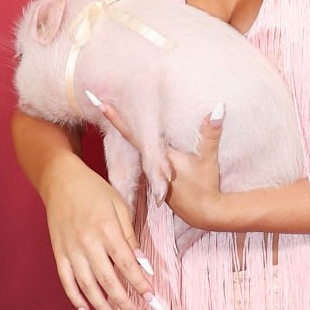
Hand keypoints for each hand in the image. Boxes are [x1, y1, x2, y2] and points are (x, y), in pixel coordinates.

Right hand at [41, 150, 158, 309]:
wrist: (59, 179)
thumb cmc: (94, 190)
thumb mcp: (119, 206)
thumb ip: (130, 237)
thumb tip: (144, 265)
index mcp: (105, 229)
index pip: (126, 264)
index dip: (140, 285)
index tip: (153, 302)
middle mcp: (87, 242)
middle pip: (108, 280)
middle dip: (125, 304)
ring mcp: (70, 250)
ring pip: (87, 286)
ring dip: (103, 308)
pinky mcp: (58, 254)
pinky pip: (67, 282)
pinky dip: (77, 301)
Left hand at [95, 96, 227, 231]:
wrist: (205, 213)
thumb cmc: (205, 187)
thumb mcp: (208, 159)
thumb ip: (210, 134)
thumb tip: (218, 108)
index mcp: (157, 155)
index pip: (131, 132)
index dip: (116, 117)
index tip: (98, 102)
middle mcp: (150, 161)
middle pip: (129, 135)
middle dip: (114, 116)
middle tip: (92, 96)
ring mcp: (152, 168)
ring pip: (136, 144)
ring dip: (122, 127)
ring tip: (105, 106)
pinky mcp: (157, 174)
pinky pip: (145, 153)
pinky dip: (138, 140)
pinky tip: (130, 130)